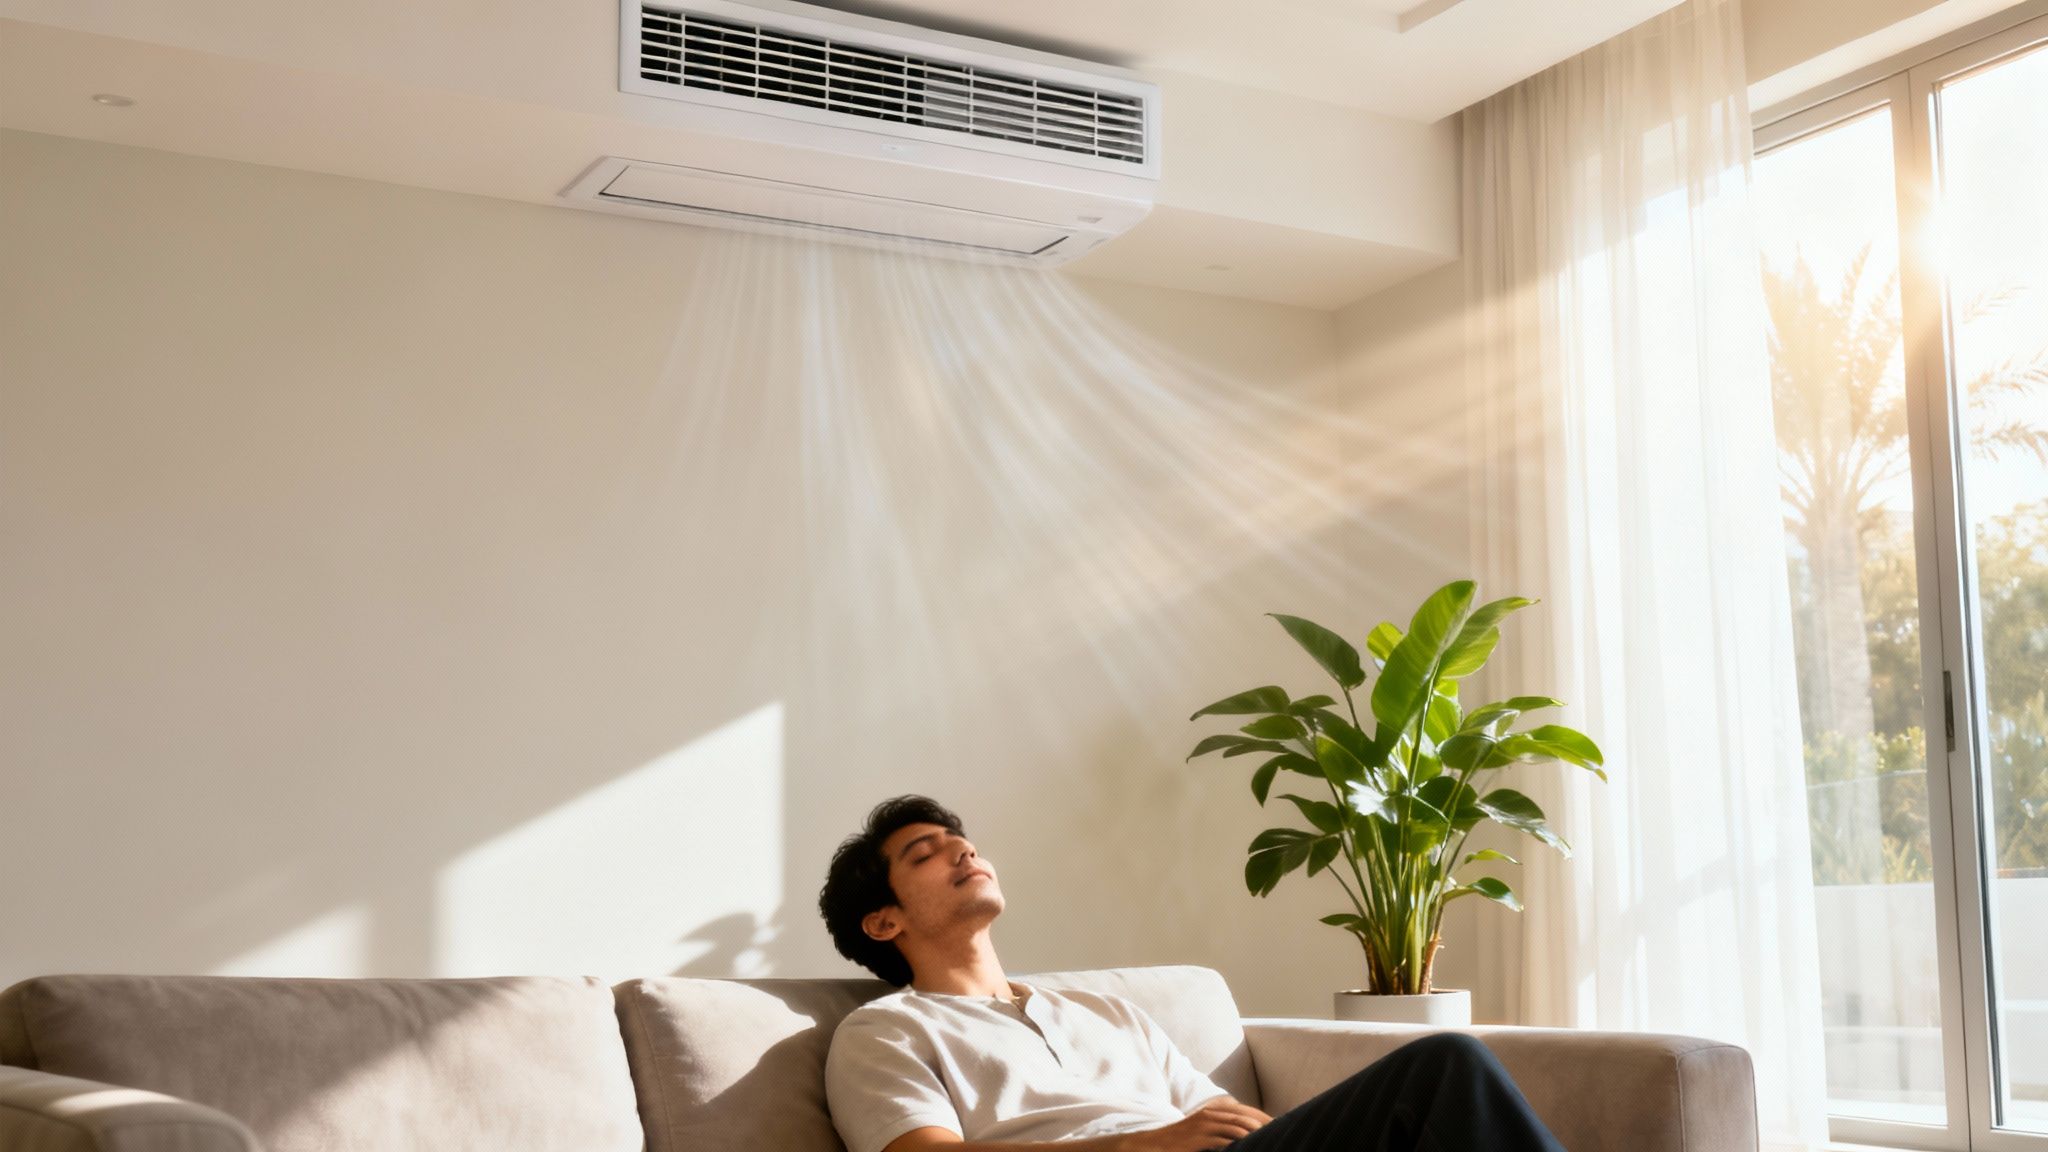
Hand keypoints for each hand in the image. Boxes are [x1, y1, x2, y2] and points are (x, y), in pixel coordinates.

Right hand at [1117, 1099, 1271, 1151]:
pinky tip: (1250, 1148)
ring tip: (1270, 1141)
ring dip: (1256, 1134)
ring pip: (1239, 1127)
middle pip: (1246, 1117)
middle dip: (1265, 1126)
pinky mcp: (1200, 1137)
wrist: (1153, 1145)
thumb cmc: (1178, 1142)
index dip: (1263, 1118)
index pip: (1246, 1111)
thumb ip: (1218, 1130)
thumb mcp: (1199, 1131)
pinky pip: (1225, 1139)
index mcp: (1212, 1111)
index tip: (1279, 1126)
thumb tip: (1238, 1137)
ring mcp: (1205, 1125)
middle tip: (1281, 1134)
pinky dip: (1240, 1143)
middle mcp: (1211, 1114)